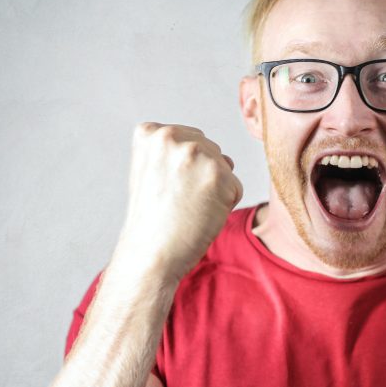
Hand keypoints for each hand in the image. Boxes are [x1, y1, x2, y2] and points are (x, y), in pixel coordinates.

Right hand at [114, 123, 242, 282]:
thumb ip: (175, 152)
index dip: (182, 169)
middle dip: (201, 176)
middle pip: (210, 151)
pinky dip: (225, 205)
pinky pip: (235, 187)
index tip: (165, 188)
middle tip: (177, 201)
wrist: (151, 254)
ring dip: (214, 189)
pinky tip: (201, 215)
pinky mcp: (219, 175)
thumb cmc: (153, 220)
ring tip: (188, 207)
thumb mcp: (149, 171)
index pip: (189, 140)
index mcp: (151, 132)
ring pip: (224, 168)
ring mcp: (196, 154)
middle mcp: (172, 136)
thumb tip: (227, 159)